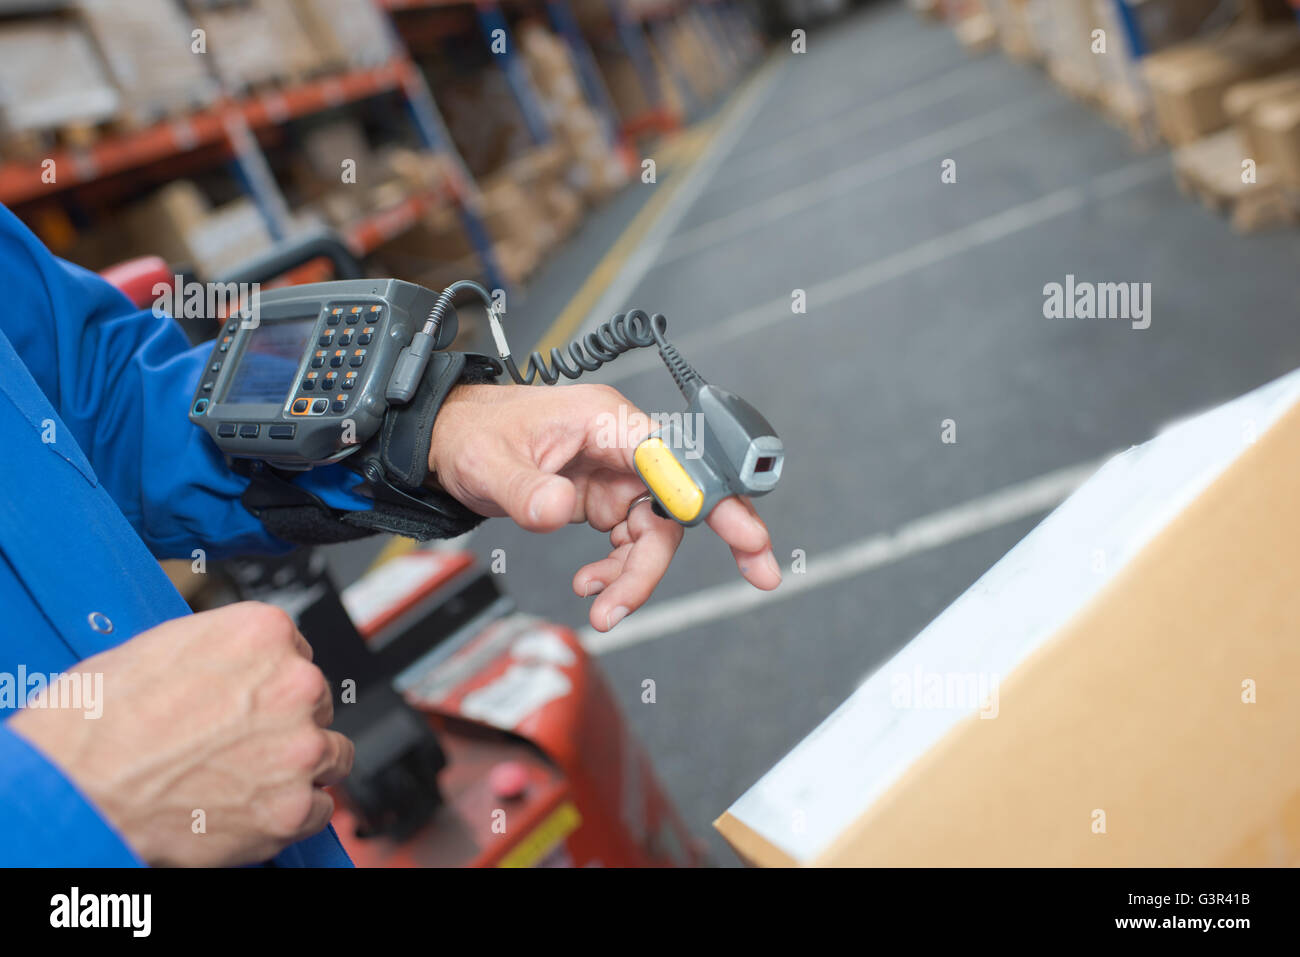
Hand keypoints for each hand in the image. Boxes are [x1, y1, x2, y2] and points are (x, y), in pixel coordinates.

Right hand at [9, 603, 352, 866]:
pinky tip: (250, 809)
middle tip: (239, 743)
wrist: (75, 786)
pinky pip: (319, 809)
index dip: (271, 682)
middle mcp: (295, 684)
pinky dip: (292, 814)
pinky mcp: (293, 807)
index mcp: (264, 633)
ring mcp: (300, 748)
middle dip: (285, 723)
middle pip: (316, 703)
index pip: (299, 653)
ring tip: (249, 778)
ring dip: (299, 765)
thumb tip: (235, 666)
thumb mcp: (163, 647)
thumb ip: (221, 651)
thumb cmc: (98, 721)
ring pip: (330, 753)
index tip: (255, 699)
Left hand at [429, 383, 780, 631]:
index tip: (748, 533)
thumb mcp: (490, 464)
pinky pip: (629, 539)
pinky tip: (592, 587)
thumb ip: (527, 490)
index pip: (677, 458)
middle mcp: (622, 446)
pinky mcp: (603, 497)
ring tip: (604, 609)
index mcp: (607, 421)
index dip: (716, 496)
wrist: (450, 441)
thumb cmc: (474, 434)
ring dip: (640, 575)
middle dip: (715, 540)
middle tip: (760, 575)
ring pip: (656, 530)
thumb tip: (559, 511)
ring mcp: (615, 473)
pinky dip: (618, 570)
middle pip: (680, 499)